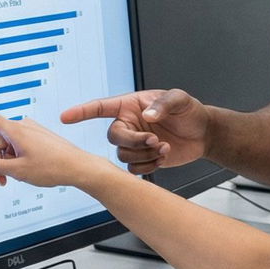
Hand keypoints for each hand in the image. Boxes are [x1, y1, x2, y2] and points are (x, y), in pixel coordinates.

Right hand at [0, 96, 107, 194]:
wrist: (79, 167)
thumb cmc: (53, 167)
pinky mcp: (37, 137)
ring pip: (8, 146)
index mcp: (15, 130)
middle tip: (4, 180)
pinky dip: (18, 158)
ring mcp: (31, 131)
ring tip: (20, 176)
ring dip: (8, 162)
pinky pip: (19, 146)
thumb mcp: (18, 172)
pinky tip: (28, 169)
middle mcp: (22, 126)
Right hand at [60, 89, 209, 175]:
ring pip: (123, 155)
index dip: (82, 112)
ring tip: (164, 148)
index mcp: (130, 106)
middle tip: (155, 140)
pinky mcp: (143, 159)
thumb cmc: (189, 111)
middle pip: (114, 137)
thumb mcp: (179, 99)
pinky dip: (148, 166)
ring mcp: (134, 143)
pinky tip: (162, 158)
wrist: (203, 134)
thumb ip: (162, 105)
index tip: (66, 117)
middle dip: (134, 141)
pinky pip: (133, 168)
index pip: (101, 107)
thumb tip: (146, 116)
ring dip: (144, 154)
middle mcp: (128, 124)